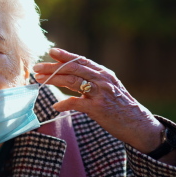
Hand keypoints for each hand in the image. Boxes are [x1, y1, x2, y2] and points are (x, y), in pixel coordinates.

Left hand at [33, 48, 166, 155]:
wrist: (138, 124)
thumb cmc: (120, 107)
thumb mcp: (109, 88)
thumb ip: (92, 81)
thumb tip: (71, 77)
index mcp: (103, 73)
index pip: (81, 60)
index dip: (65, 55)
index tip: (51, 51)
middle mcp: (102, 79)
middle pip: (73, 69)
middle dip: (53, 67)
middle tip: (37, 67)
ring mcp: (100, 93)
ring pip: (72, 81)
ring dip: (53, 80)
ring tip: (40, 80)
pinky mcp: (98, 108)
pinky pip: (76, 103)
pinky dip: (64, 103)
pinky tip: (55, 105)